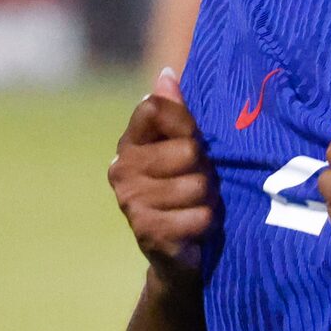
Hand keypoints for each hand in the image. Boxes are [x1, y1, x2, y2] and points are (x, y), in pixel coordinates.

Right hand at [110, 68, 214, 276]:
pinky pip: (198, 216)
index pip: (155, 108)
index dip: (185, 122)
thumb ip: (175, 113)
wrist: (177, 256)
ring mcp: (130, 200)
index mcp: (130, 142)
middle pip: (188, 150)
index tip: (194, 139)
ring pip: (197, 185)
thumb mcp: (183, 149)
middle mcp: (121, 168)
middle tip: (200, 182)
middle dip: (205, 169)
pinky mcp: (146, 231)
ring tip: (198, 206)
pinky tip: (194, 228)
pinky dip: (206, 223)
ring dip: (208, 199)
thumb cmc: (185, 191)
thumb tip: (167, 74)